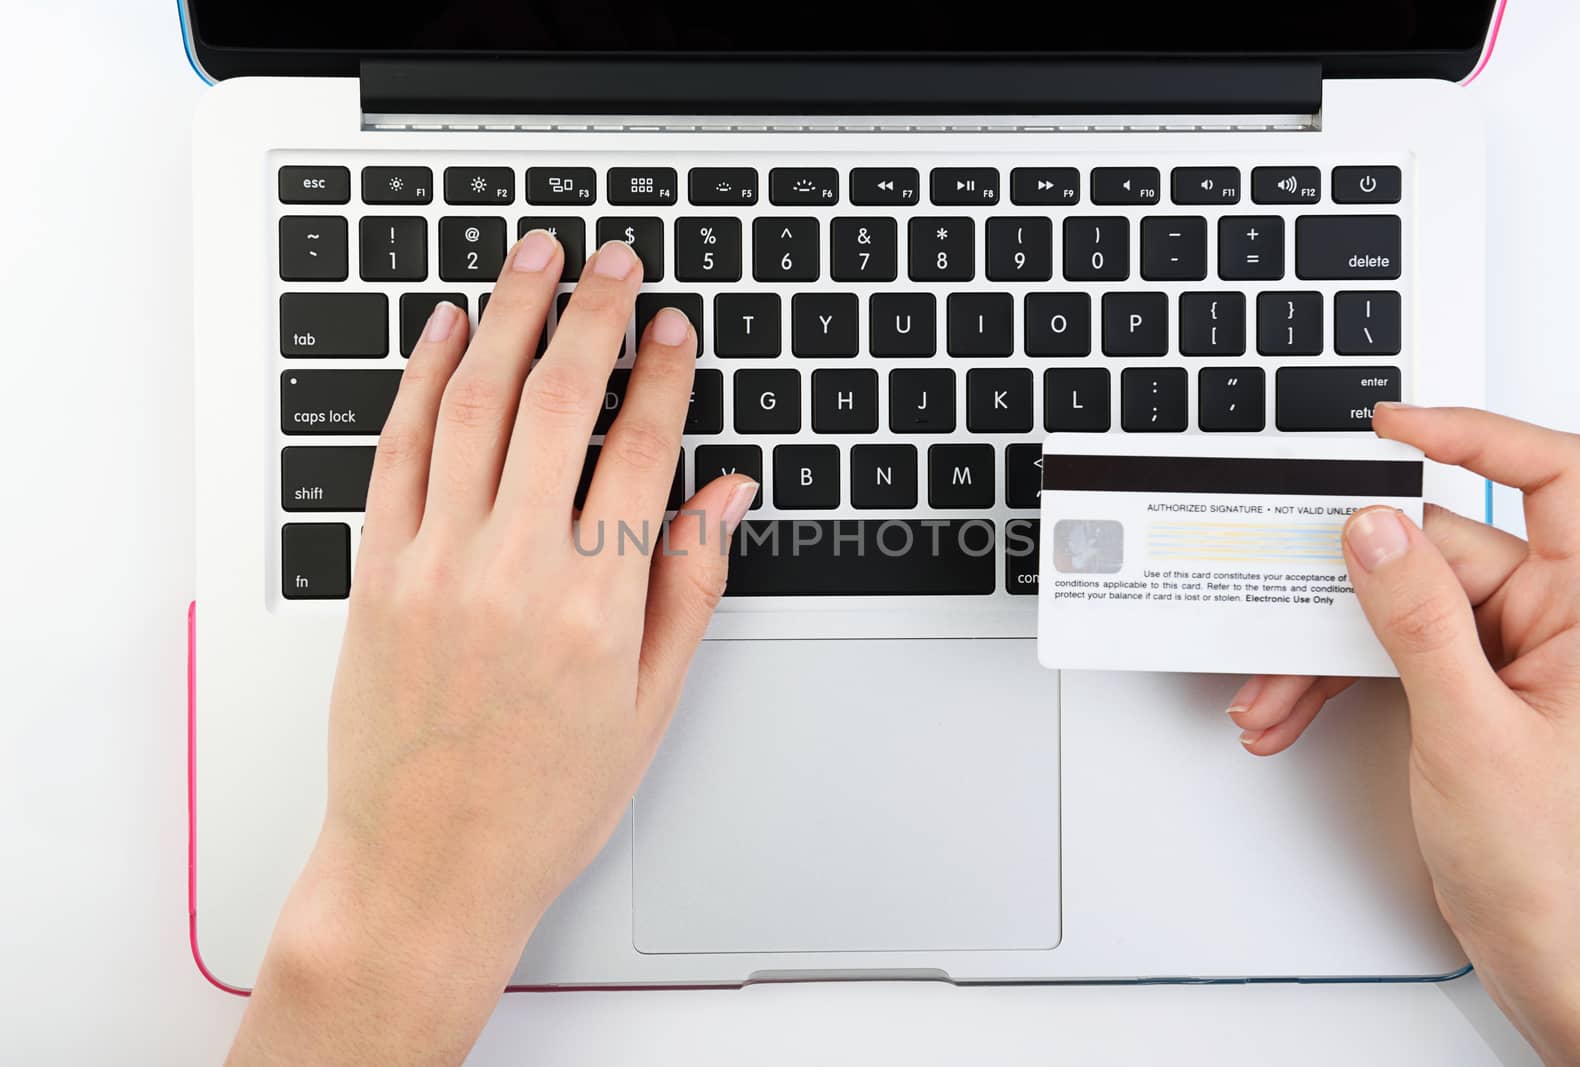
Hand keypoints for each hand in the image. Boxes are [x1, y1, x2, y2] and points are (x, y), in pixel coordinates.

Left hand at [227, 235, 756, 1066]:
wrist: (424, 868)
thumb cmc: (542, 803)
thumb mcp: (650, 707)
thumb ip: (689, 587)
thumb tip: (723, 494)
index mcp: (597, 604)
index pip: (640, 450)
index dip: (663, 374)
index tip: (674, 326)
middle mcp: (514, 570)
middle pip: (556, 402)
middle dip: (592, 315)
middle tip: (613, 261)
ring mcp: (435, 565)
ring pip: (473, 405)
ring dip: (508, 318)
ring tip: (534, 260)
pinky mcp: (375, 573)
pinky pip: (398, 452)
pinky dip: (421, 380)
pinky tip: (444, 332)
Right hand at [1225, 404, 1579, 1065]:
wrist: (1561, 964)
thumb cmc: (1561, 871)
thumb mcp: (1472, 734)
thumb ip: (1417, 620)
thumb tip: (1374, 532)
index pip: (1558, 478)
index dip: (1478, 434)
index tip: (1394, 425)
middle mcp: (1562, 622)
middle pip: (1439, 552)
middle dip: (1344, 593)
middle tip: (1279, 606)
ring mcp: (1517, 657)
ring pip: (1399, 610)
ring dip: (1325, 651)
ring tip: (1274, 697)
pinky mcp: (1477, 690)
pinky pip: (1395, 654)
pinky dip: (1339, 680)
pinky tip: (1296, 711)